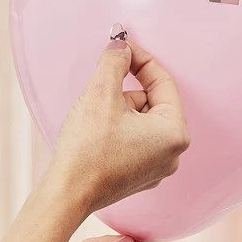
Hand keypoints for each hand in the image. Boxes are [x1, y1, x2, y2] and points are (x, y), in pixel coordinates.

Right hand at [49, 36, 190, 213]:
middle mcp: (173, 154)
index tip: (121, 47)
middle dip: (126, 89)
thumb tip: (121, 46)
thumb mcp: (101, 92)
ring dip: (120, 109)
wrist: (66, 195)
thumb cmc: (87, 149)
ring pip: (141, 119)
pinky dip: (117, 128)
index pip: (162, 81)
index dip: (140, 59)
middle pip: (152, 101)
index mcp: (174, 133)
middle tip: (102, 89)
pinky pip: (134, 138)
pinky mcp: (139, 176)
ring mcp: (156, 168)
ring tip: (95, 118)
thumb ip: (115, 62)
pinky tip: (96, 134)